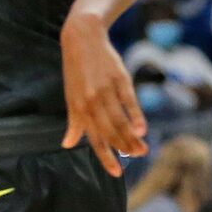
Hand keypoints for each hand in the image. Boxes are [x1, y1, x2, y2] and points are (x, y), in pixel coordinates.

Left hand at [60, 21, 146, 177]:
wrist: (82, 39)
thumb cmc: (77, 72)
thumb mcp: (72, 97)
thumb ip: (74, 122)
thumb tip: (68, 144)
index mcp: (80, 109)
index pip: (95, 139)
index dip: (106, 157)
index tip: (116, 173)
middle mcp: (92, 102)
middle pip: (111, 132)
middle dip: (124, 148)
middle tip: (138, 157)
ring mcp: (106, 90)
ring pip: (121, 120)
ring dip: (132, 138)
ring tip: (143, 150)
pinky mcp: (119, 79)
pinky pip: (129, 102)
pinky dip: (136, 116)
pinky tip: (142, 129)